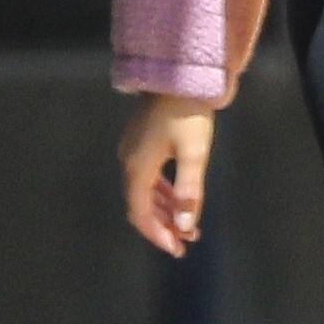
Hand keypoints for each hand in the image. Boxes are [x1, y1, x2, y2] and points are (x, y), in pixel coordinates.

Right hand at [119, 94, 216, 257]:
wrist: (179, 73)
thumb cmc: (188, 112)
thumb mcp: (194, 152)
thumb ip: (189, 191)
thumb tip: (186, 226)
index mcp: (137, 168)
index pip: (140, 214)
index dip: (158, 235)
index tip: (178, 249)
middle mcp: (129, 162)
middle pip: (141, 205)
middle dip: (163, 225)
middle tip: (187, 241)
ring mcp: (132, 150)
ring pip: (145, 191)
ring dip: (164, 210)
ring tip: (188, 224)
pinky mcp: (141, 141)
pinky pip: (148, 176)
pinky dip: (162, 192)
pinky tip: (179, 198)